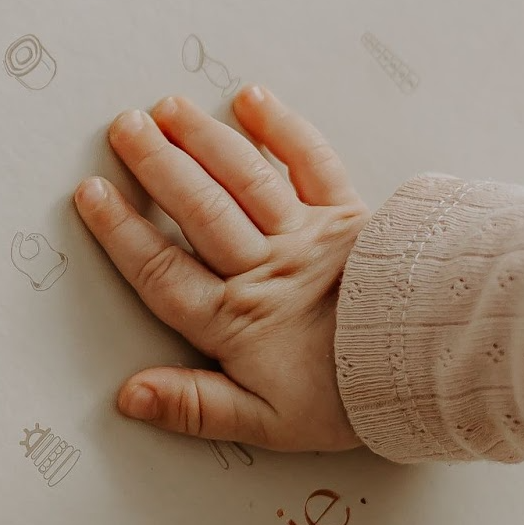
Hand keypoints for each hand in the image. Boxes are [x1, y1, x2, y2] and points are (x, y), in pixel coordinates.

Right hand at [75, 85, 369, 450]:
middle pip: (198, 211)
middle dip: (157, 166)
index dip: (122, 233)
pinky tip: (251, 101)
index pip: (163, 271)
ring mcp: (308, 236)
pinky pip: (311, 162)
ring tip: (168, 108)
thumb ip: (195, 407)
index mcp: (238, 322)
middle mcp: (266, 269)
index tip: (92, 194)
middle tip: (122, 128)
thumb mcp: (266, 424)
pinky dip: (281, 128)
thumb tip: (129, 396)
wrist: (432, 365)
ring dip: (204, 140)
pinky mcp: (351, 214)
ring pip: (244, 180)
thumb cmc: (351, 398)